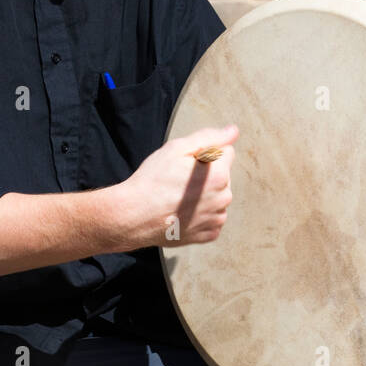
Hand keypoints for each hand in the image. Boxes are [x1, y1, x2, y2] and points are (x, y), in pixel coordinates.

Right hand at [111, 124, 238, 248]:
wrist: (132, 216)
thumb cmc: (152, 180)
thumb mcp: (177, 149)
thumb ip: (210, 138)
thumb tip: (233, 131)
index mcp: (219, 175)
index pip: (226, 152)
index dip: (206, 153)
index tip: (187, 163)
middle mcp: (223, 198)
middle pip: (223, 176)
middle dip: (207, 174)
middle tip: (179, 181)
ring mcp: (216, 218)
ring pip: (218, 197)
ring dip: (205, 195)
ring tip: (179, 198)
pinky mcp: (209, 234)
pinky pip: (212, 218)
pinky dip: (201, 215)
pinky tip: (183, 212)